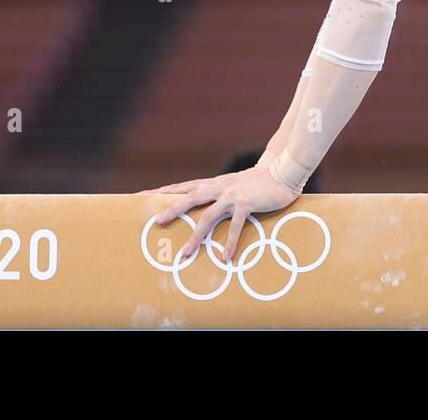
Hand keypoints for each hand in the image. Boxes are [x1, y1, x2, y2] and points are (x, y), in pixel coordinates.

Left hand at [146, 165, 298, 261]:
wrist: (283, 170)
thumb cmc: (260, 181)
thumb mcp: (236, 184)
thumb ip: (223, 193)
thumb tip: (212, 205)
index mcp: (216, 183)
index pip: (185, 186)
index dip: (165, 191)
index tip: (144, 196)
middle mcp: (220, 187)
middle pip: (190, 197)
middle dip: (173, 210)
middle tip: (157, 222)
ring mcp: (233, 195)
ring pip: (208, 216)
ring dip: (197, 235)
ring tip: (186, 253)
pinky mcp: (247, 203)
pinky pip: (236, 226)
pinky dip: (230, 242)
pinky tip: (226, 256)